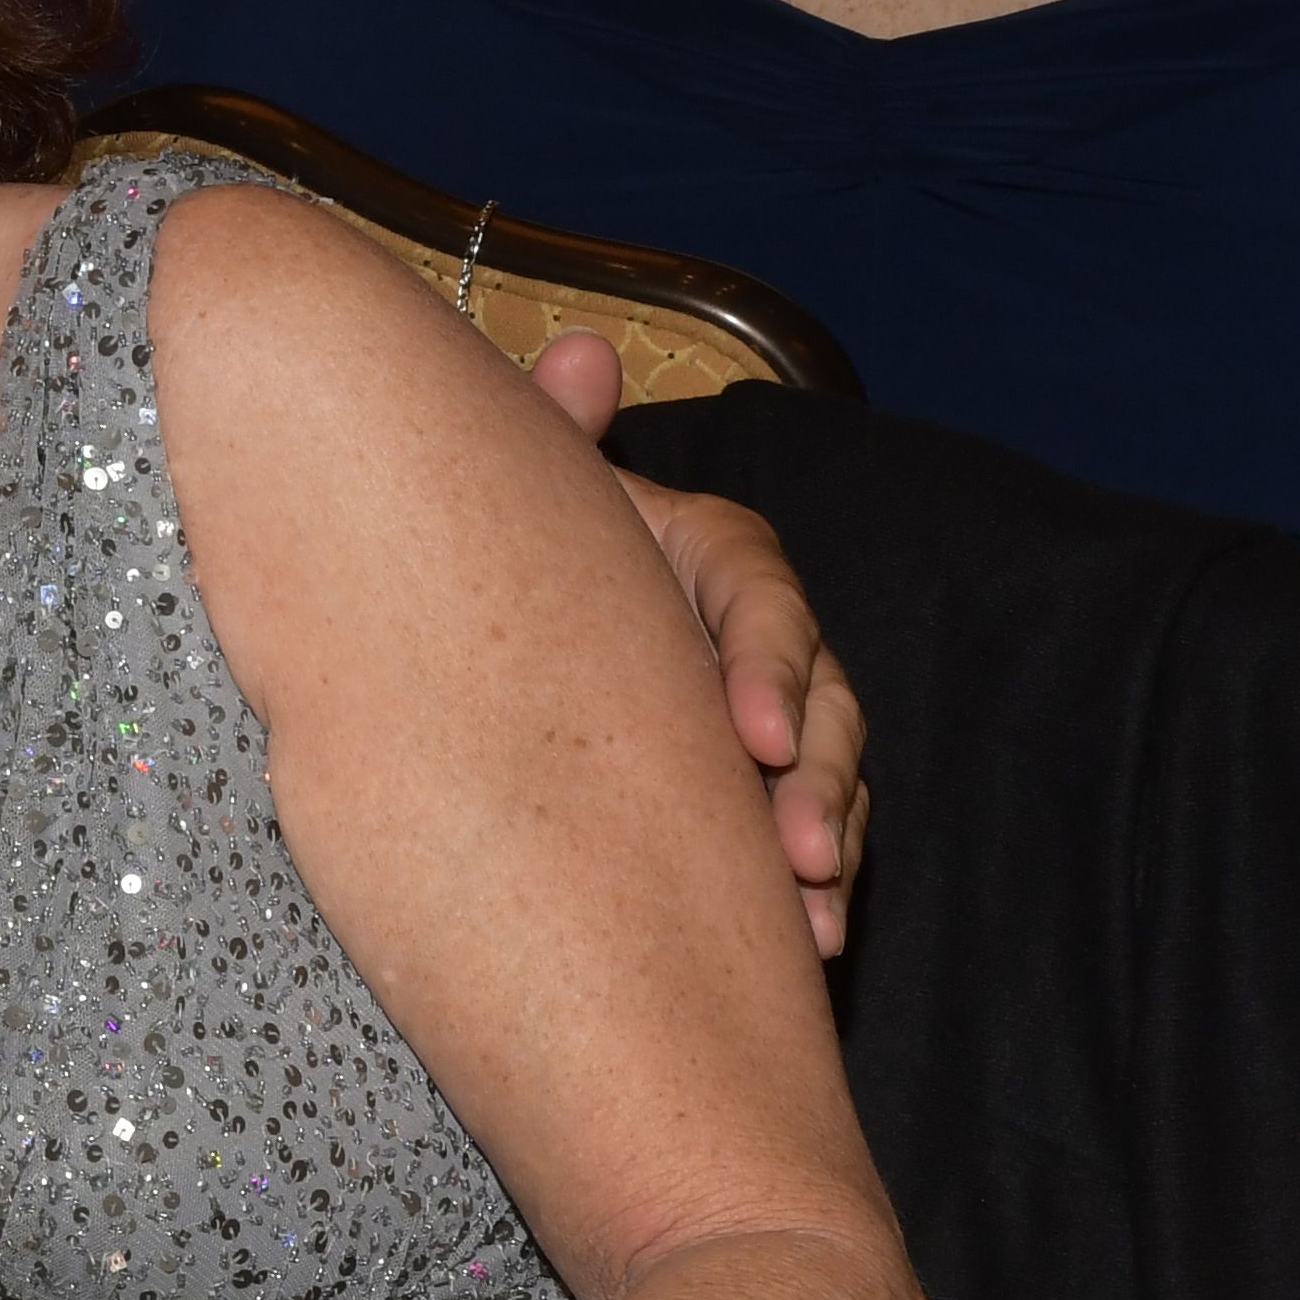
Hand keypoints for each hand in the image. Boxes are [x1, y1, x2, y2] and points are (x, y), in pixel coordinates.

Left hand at [531, 333, 865, 955]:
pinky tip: (806, 946)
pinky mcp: (751, 790)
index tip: (755, 739)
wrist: (471, 640)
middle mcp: (747, 634)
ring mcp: (759, 716)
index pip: (760, 592)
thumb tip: (583, 353)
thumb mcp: (526, 507)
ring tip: (812, 924)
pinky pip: (805, 838)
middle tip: (796, 854)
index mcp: (699, 556)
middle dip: (820, 779)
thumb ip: (554, 440)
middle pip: (820, 696)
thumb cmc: (502, 563)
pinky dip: (812, 891)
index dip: (770, 660)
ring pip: (827, 774)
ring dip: (828, 844)